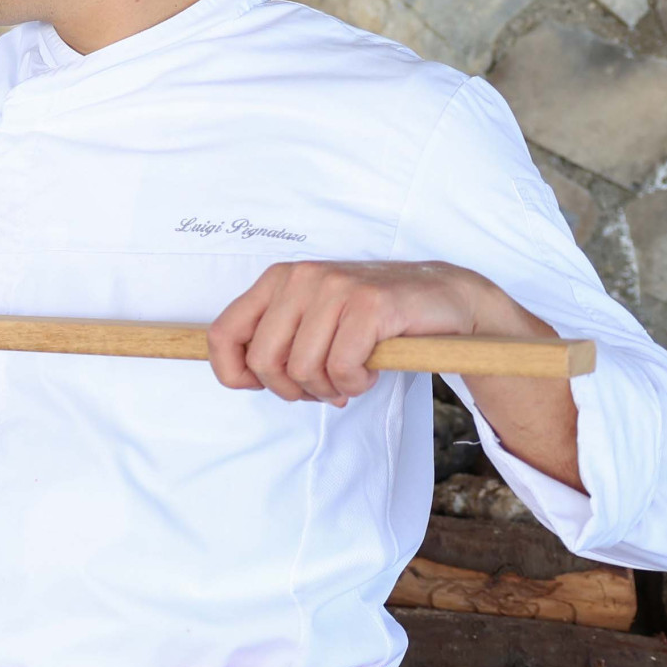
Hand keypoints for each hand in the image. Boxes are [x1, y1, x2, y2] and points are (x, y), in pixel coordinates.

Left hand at [208, 260, 537, 406]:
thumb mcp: (312, 320)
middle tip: (321, 388)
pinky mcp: (369, 304)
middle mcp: (301, 277)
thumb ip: (275, 340)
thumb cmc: (370, 319)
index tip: (261, 386)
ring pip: (303, 369)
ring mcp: (335, 288)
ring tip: (349, 378)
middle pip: (264, 361)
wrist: (442, 298)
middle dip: (290, 389)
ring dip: (328, 389)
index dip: (233, 373)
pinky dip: (354, 384)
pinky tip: (369, 372)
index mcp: (278, 280)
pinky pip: (341, 368)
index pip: (223, 334)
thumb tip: (240, 376)